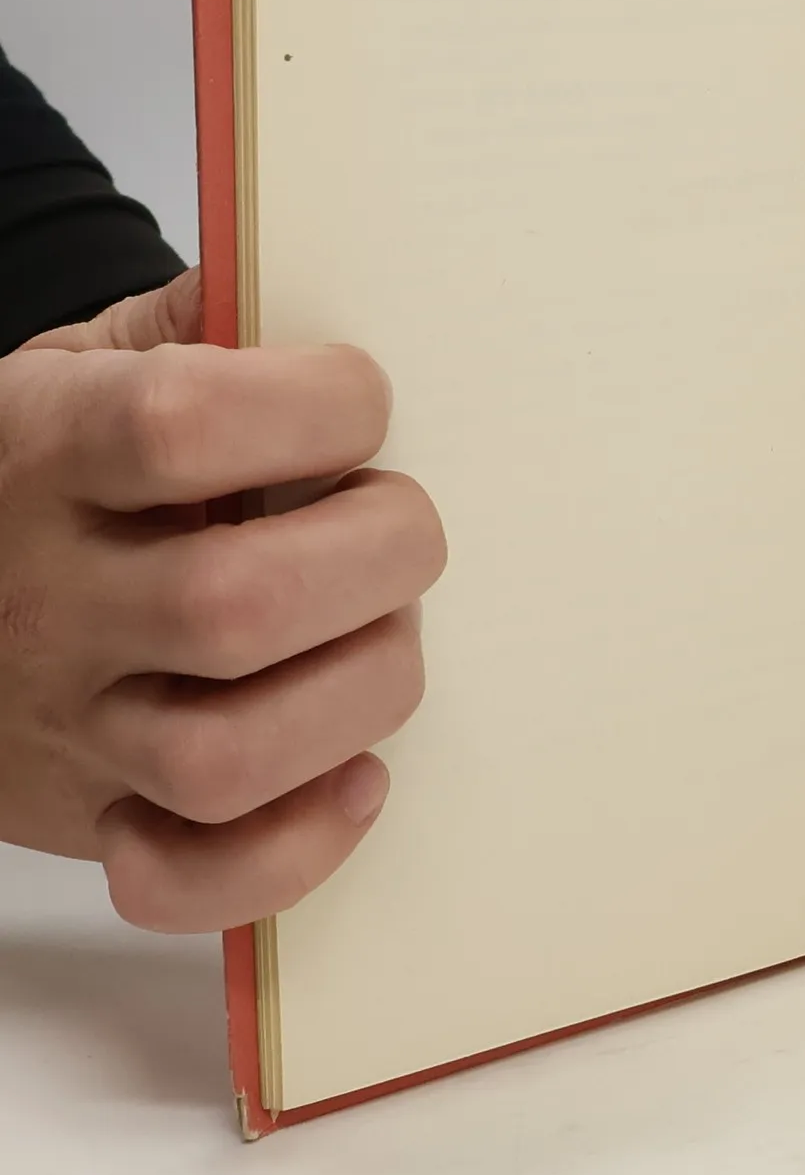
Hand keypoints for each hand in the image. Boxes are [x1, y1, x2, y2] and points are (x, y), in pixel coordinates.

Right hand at [0, 270, 444, 929]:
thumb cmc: (34, 458)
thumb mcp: (78, 361)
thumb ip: (193, 323)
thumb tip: (318, 294)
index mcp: (39, 452)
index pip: (184, 427)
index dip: (318, 406)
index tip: (360, 400)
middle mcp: (45, 598)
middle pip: (239, 605)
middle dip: (377, 555)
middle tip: (397, 522)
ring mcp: (64, 726)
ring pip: (231, 756)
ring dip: (358, 692)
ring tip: (381, 633)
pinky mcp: (89, 819)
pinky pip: (192, 879)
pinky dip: (295, 846)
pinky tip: (351, 772)